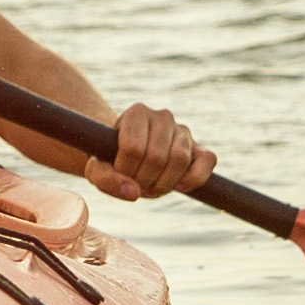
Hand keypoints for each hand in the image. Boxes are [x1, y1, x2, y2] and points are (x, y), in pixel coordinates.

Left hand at [86, 101, 214, 200]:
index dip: (125, 170)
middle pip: (156, 156)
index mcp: (136, 112)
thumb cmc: (110, 159)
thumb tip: (133, 192)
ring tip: (150, 187)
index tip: (119, 175)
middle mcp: (162, 116)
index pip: (133, 147)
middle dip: (143, 180)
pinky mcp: (200, 147)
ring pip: (180, 159)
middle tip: (135, 184)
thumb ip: (104, 178)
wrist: (127, 155)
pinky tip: (178, 186)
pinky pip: (208, 161)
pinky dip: (194, 178)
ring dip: (164, 184)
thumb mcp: (96, 167)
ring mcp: (183, 131)